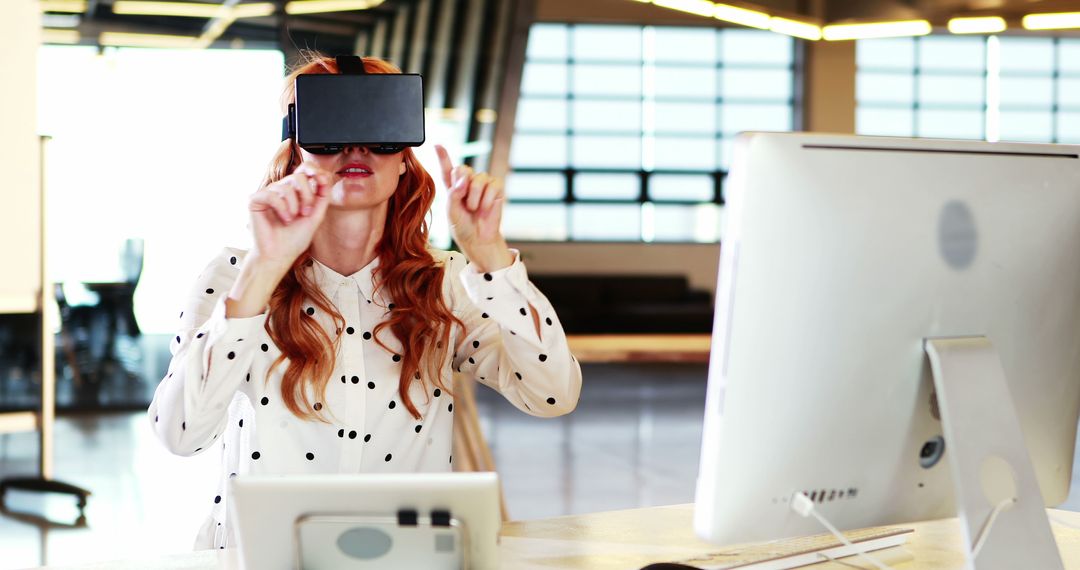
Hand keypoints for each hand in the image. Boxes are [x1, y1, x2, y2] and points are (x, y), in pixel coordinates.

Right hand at [248, 162, 338, 267]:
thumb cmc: (295, 238)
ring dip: (294, 205)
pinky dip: (281, 207)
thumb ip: (322, 197)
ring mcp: (267, 193)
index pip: (303, 171)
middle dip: (307, 195)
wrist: (279, 255)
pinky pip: (272, 194)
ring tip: (291, 219)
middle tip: (306, 212)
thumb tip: (325, 176)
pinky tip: (283, 219)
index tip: (322, 178)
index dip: (313, 170)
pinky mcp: (255, 200)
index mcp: (294, 192)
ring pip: (286, 186)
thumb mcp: (315, 216)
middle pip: (298, 177)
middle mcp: (280, 190)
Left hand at [435, 145, 512, 271]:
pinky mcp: (496, 188)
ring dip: (475, 198)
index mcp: (453, 187)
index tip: (437, 145)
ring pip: (478, 178)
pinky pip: (492, 185)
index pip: (447, 170)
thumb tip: (465, 178)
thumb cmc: (463, 226)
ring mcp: (483, 184)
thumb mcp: (451, 211)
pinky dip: (487, 200)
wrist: (479, 239)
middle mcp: (468, 183)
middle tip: (465, 203)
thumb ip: (454, 193)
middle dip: (463, 185)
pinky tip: (485, 210)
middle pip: (463, 169)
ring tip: (475, 210)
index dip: (443, 157)